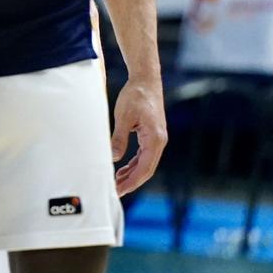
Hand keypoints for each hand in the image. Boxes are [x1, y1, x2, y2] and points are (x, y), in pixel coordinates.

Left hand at [111, 77, 168, 195]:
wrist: (146, 80)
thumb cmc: (135, 95)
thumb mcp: (124, 117)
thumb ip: (119, 138)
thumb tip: (113, 158)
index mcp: (155, 139)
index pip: (145, 168)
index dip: (132, 182)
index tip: (119, 190)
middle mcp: (159, 141)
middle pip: (146, 169)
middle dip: (131, 182)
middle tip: (115, 191)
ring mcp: (156, 139)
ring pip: (145, 164)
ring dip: (131, 174)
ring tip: (116, 183)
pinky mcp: (151, 135)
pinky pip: (143, 155)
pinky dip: (133, 164)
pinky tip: (122, 169)